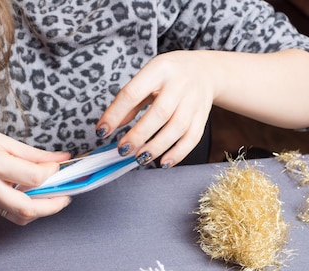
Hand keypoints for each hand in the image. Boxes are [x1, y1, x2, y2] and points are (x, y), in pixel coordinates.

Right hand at [0, 122, 71, 224]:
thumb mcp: (1, 139)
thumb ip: (32, 153)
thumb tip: (60, 159)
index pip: (33, 177)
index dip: (52, 173)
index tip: (58, 166)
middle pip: (28, 208)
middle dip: (54, 205)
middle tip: (67, 195)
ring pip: (20, 216)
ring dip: (42, 211)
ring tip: (54, 198)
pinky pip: (10, 213)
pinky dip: (27, 208)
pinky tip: (34, 197)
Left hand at [96, 51, 216, 167]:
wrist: (206, 71)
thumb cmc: (170, 75)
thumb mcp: (148, 77)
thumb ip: (129, 101)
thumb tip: (109, 125)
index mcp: (159, 69)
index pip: (133, 93)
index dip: (115, 114)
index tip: (102, 131)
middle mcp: (179, 84)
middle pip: (160, 113)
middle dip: (139, 135)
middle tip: (123, 149)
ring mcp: (194, 101)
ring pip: (177, 128)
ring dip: (157, 146)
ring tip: (140, 158)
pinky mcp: (202, 116)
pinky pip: (192, 138)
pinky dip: (178, 153)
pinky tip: (163, 162)